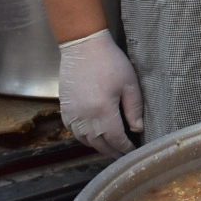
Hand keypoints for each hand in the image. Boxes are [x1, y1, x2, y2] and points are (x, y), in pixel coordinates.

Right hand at [58, 29, 143, 155]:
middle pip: (99, 143)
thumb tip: (137, 129)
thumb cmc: (110, 61)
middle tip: (122, 154)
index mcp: (103, 111)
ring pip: (84, 140)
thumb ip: (134, 108)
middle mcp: (85, 117)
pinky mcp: (64, 108)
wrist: (82, 46)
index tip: (133, 152)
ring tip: (108, 148)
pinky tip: (91, 136)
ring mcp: (72, 114)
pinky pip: (72, 131)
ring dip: (97, 146)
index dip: (124, 148)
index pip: (115, 139)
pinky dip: (82, 137)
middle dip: (111, 151)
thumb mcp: (129, 83)